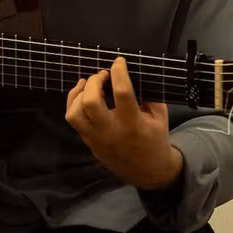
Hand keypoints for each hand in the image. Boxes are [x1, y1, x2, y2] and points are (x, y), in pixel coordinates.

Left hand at [66, 56, 183, 190]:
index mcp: (133, 124)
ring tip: (89, 82)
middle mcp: (111, 131)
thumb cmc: (156, 140)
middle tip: (104, 74)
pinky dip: (73, 103)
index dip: (119, 72)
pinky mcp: (88, 141)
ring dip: (79, 92)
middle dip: (95, 81)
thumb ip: (149, 96)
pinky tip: (81, 93)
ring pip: (75, 112)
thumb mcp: (160, 117)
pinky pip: (73, 120)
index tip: (118, 61)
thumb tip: (133, 74)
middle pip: (91, 101)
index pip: (122, 92)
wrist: (147, 171)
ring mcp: (96, 138)